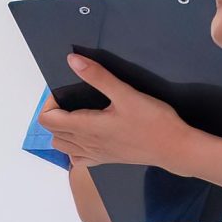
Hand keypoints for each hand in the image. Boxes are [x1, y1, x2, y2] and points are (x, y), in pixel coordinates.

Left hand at [39, 53, 193, 170]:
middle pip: (52, 132)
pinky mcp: (105, 160)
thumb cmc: (153, 121)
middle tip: (72, 99)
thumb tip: (73, 61)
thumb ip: (98, 76)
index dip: (50, 103)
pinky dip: (74, 147)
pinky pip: (77, 159)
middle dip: (54, 113)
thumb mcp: (125, 93)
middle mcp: (86, 144)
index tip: (66, 91)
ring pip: (62, 146)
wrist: (173, 148)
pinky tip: (86, 136)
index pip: (48, 119)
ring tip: (77, 114)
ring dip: (62, 130)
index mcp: (86, 127)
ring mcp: (95, 155)